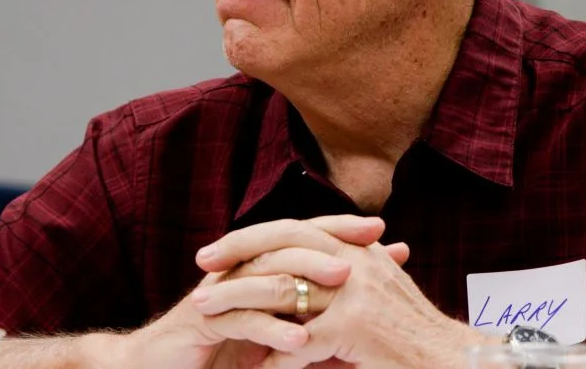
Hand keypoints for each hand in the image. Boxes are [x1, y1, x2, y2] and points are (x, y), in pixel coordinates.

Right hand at [117, 216, 406, 368]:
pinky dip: (272, 328)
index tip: (384, 232)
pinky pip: (241, 320)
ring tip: (345, 281)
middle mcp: (238, 272)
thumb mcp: (271, 337)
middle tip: (373, 243)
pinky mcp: (201, 322)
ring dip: (308, 277)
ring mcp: (219, 294)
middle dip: (332, 241)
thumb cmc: (218, 355)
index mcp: (255, 270)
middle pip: (287, 244)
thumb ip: (310, 324)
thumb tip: (356, 312)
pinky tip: (301, 338)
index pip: (301, 239)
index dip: (340, 230)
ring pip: (266, 276)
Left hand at [191, 217, 489, 368]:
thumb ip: (342, 275)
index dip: (252, 236)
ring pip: (280, 290)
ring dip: (238, 302)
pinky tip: (254, 365)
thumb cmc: (412, 335)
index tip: (217, 248)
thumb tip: (300, 269)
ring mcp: (354, 292)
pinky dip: (273, 354)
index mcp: (355, 248)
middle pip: (281, 245)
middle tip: (200, 266)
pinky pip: (299, 340)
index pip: (293, 229)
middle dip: (236, 254)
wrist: (455, 360)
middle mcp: (354, 260)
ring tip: (205, 312)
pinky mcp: (354, 327)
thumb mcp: (377, 291)